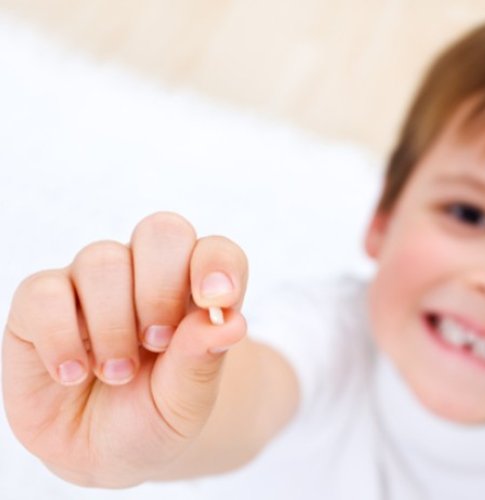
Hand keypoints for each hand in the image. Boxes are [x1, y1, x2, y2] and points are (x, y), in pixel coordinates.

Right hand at [2, 212, 247, 486]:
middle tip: (157, 343)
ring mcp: (91, 283)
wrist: (101, 454)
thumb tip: (231, 324)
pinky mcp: (39, 304)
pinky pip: (43, 292)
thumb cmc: (153, 416)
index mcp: (193, 289)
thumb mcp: (186, 401)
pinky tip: (73, 374)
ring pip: (103, 260)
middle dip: (162, 290)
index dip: (218, 265)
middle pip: (162, 233)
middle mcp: (144, 274)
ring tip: (117, 373)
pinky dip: (60, 336)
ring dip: (114, 323)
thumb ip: (203, 361)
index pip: (215, 250)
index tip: (217, 302)